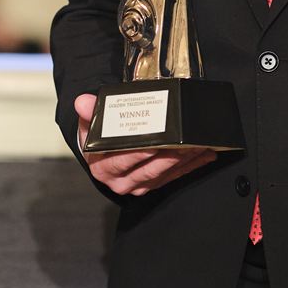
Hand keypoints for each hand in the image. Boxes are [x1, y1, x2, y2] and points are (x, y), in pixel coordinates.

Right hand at [73, 93, 217, 195]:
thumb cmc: (97, 137)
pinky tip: (205, 155)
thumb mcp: (89, 123)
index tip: (158, 144)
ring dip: (185, 161)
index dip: (141, 154)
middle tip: (188, 143)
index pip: (123, 161)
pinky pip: (174, 177)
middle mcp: (120, 181)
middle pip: (149, 170)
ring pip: (164, 175)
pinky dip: (191, 166)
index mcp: (103, 167)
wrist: (100, 154)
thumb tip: (82, 102)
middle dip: (172, 157)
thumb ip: (88, 112)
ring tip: (200, 146)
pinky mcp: (153, 185)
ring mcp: (138, 185)